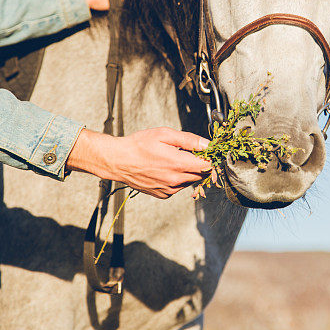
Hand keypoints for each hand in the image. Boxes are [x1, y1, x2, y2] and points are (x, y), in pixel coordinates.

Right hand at [66, 128, 211, 198]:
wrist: (118, 161)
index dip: (211, 158)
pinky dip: (178, 179)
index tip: (208, 151)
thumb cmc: (139, 145)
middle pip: (201, 175)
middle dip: (201, 164)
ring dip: (189, 172)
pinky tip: (167, 169)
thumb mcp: (165, 135)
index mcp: (178, 164)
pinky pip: (179, 187)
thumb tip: (207, 144)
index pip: (208, 166)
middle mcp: (175, 181)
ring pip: (190, 181)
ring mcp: (169, 189)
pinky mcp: (163, 194)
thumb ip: (189, 140)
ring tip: (175, 159)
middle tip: (192, 153)